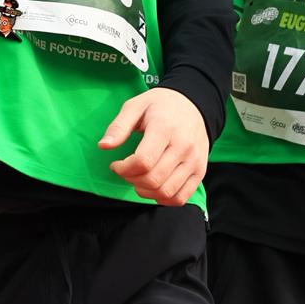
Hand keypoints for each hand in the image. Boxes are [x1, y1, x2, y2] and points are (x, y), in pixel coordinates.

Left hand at [99, 88, 207, 205]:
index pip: (143, 161)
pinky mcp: (200, 172)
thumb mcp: (136, 106)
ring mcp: (195, 161)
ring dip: (145, 192)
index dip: (123, 169)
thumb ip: (118, 126)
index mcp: (165, 128)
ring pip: (166, 192)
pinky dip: (163, 199)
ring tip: (139, 179)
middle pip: (153, 179)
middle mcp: (184, 147)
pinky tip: (154, 187)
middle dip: (131, 180)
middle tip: (126, 171)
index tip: (116, 164)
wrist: (194, 104)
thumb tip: (103, 146)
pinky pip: (180, 198)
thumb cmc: (161, 106)